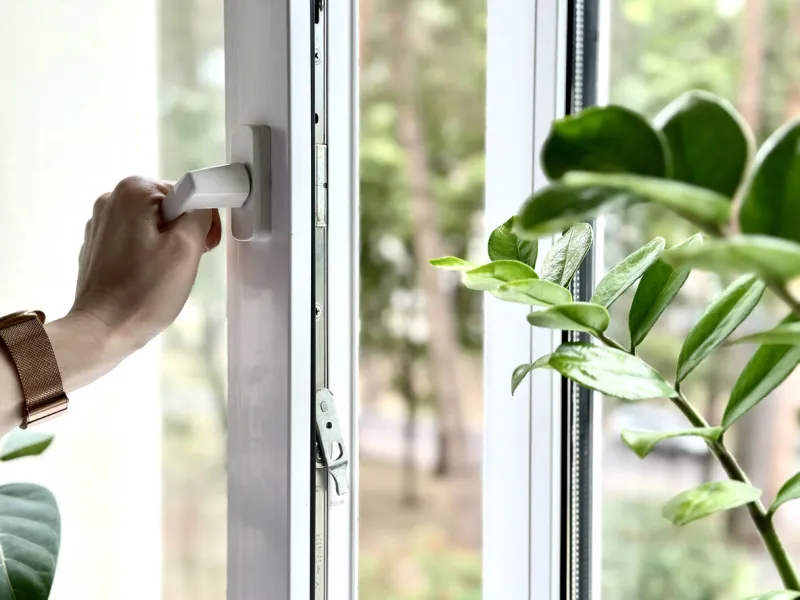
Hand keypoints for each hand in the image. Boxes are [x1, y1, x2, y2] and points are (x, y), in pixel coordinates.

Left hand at [70, 176, 221, 353]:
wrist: (104, 330)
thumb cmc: (142, 294)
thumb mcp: (188, 248)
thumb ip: (201, 213)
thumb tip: (203, 203)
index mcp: (133, 191)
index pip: (189, 192)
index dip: (203, 221)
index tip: (199, 246)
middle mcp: (111, 200)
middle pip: (171, 207)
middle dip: (185, 233)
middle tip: (181, 263)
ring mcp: (102, 223)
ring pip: (156, 225)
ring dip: (168, 247)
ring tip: (162, 274)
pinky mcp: (99, 245)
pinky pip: (138, 241)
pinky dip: (149, 257)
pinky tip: (147, 278)